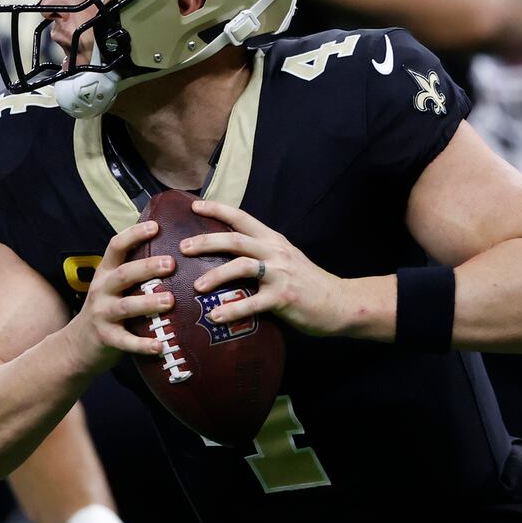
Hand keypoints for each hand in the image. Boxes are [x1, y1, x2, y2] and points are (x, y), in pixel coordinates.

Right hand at [64, 219, 175, 373]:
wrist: (77, 344)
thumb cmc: (106, 310)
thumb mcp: (112, 286)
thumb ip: (133, 272)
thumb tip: (170, 251)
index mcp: (105, 273)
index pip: (116, 247)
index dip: (134, 235)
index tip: (155, 226)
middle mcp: (101, 290)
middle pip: (123, 274)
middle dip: (146, 267)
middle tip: (171, 263)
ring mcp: (102, 314)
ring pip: (125, 306)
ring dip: (148, 303)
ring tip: (170, 301)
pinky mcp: (106, 338)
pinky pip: (125, 341)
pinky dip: (142, 344)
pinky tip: (160, 345)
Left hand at [182, 199, 349, 335]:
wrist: (339, 303)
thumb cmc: (306, 283)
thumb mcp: (283, 259)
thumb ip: (259, 254)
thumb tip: (225, 255)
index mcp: (273, 240)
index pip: (242, 218)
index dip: (218, 210)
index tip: (194, 206)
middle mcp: (275, 252)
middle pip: (235, 239)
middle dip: (206, 241)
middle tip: (182, 247)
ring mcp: (280, 274)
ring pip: (242, 266)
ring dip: (215, 276)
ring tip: (196, 286)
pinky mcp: (284, 298)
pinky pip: (253, 303)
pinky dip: (232, 309)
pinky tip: (215, 316)